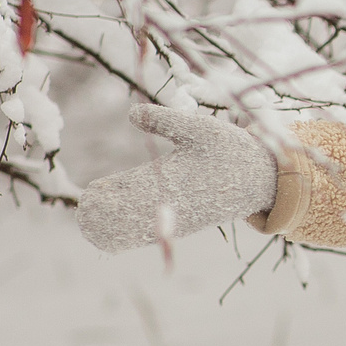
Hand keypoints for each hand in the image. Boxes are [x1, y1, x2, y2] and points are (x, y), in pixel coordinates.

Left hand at [74, 105, 278, 252]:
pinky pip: (152, 232)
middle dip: (105, 215)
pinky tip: (115, 225)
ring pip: (138, 230)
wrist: (262, 179)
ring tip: (92, 217)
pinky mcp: (184, 223)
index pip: (131, 196)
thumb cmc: (230, 150)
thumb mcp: (199, 128)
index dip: (108, 197)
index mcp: (174, 183)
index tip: (90, 194)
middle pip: (129, 219)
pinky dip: (130, 229)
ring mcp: (178, 219)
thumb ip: (164, 120)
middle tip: (83, 208)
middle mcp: (174, 206)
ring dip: (115, 224)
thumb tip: (131, 113)